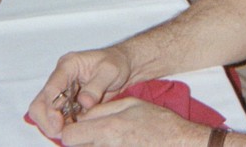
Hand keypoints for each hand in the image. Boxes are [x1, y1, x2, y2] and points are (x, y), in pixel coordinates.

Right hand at [27, 46, 132, 138]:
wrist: (122, 65)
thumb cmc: (116, 63)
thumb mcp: (111, 71)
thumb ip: (96, 86)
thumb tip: (84, 102)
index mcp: (68, 65)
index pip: (51, 88)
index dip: (51, 108)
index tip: (58, 124)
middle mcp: (60, 78)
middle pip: (40, 102)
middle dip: (47, 120)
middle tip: (61, 133)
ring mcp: (61, 90)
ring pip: (44, 111)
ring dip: (53, 125)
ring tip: (68, 133)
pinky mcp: (66, 102)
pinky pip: (57, 116)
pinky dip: (62, 125)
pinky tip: (74, 130)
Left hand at [60, 97, 207, 146]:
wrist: (178, 143)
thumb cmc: (158, 122)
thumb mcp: (131, 104)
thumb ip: (102, 109)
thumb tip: (82, 115)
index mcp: (107, 129)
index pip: (68, 136)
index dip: (70, 129)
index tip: (78, 123)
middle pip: (75, 146)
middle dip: (80, 137)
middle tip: (93, 129)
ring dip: (92, 143)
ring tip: (110, 135)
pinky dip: (104, 146)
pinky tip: (119, 142)